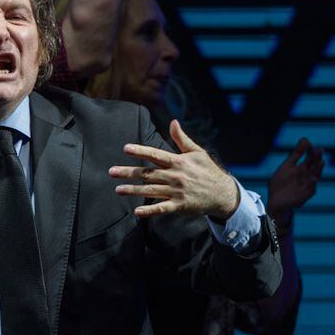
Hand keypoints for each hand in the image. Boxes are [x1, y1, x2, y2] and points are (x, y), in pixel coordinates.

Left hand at [111, 119, 238, 218]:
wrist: (222, 193)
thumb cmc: (208, 171)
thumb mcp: (197, 152)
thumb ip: (181, 139)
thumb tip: (173, 122)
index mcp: (178, 162)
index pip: (156, 155)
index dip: (140, 151)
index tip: (126, 148)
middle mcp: (175, 176)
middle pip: (148, 174)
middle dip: (129, 172)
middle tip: (111, 172)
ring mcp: (176, 192)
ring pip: (151, 191)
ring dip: (133, 190)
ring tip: (118, 189)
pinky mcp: (179, 206)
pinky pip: (162, 209)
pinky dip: (150, 211)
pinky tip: (137, 212)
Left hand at [267, 137, 322, 218]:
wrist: (275, 201)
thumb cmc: (280, 183)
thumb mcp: (287, 166)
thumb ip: (296, 154)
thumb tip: (306, 138)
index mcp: (302, 168)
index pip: (309, 158)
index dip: (310, 151)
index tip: (310, 144)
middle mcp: (307, 176)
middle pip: (314, 166)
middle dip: (317, 158)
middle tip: (320, 149)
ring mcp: (307, 185)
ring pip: (315, 176)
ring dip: (318, 170)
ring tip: (321, 162)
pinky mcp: (306, 195)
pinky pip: (311, 190)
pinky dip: (312, 184)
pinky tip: (313, 178)